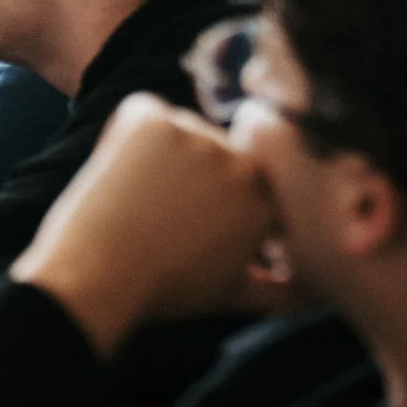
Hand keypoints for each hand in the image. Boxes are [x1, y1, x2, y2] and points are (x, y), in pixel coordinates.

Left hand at [11, 93, 277, 356]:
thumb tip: (308, 294)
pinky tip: (119, 168)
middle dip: (193, 174)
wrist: (98, 279)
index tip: (185, 218)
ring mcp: (197, 136)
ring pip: (183, 130)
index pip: (246, 180)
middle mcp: (241, 164)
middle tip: (155, 207)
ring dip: (164, 152)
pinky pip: (145, 111)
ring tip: (137, 193)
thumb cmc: (162, 290)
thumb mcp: (231, 295)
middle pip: (218, 153)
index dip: (212, 197)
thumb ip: (279, 291)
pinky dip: (129, 130)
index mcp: (265, 202)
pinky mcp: (152, 120)